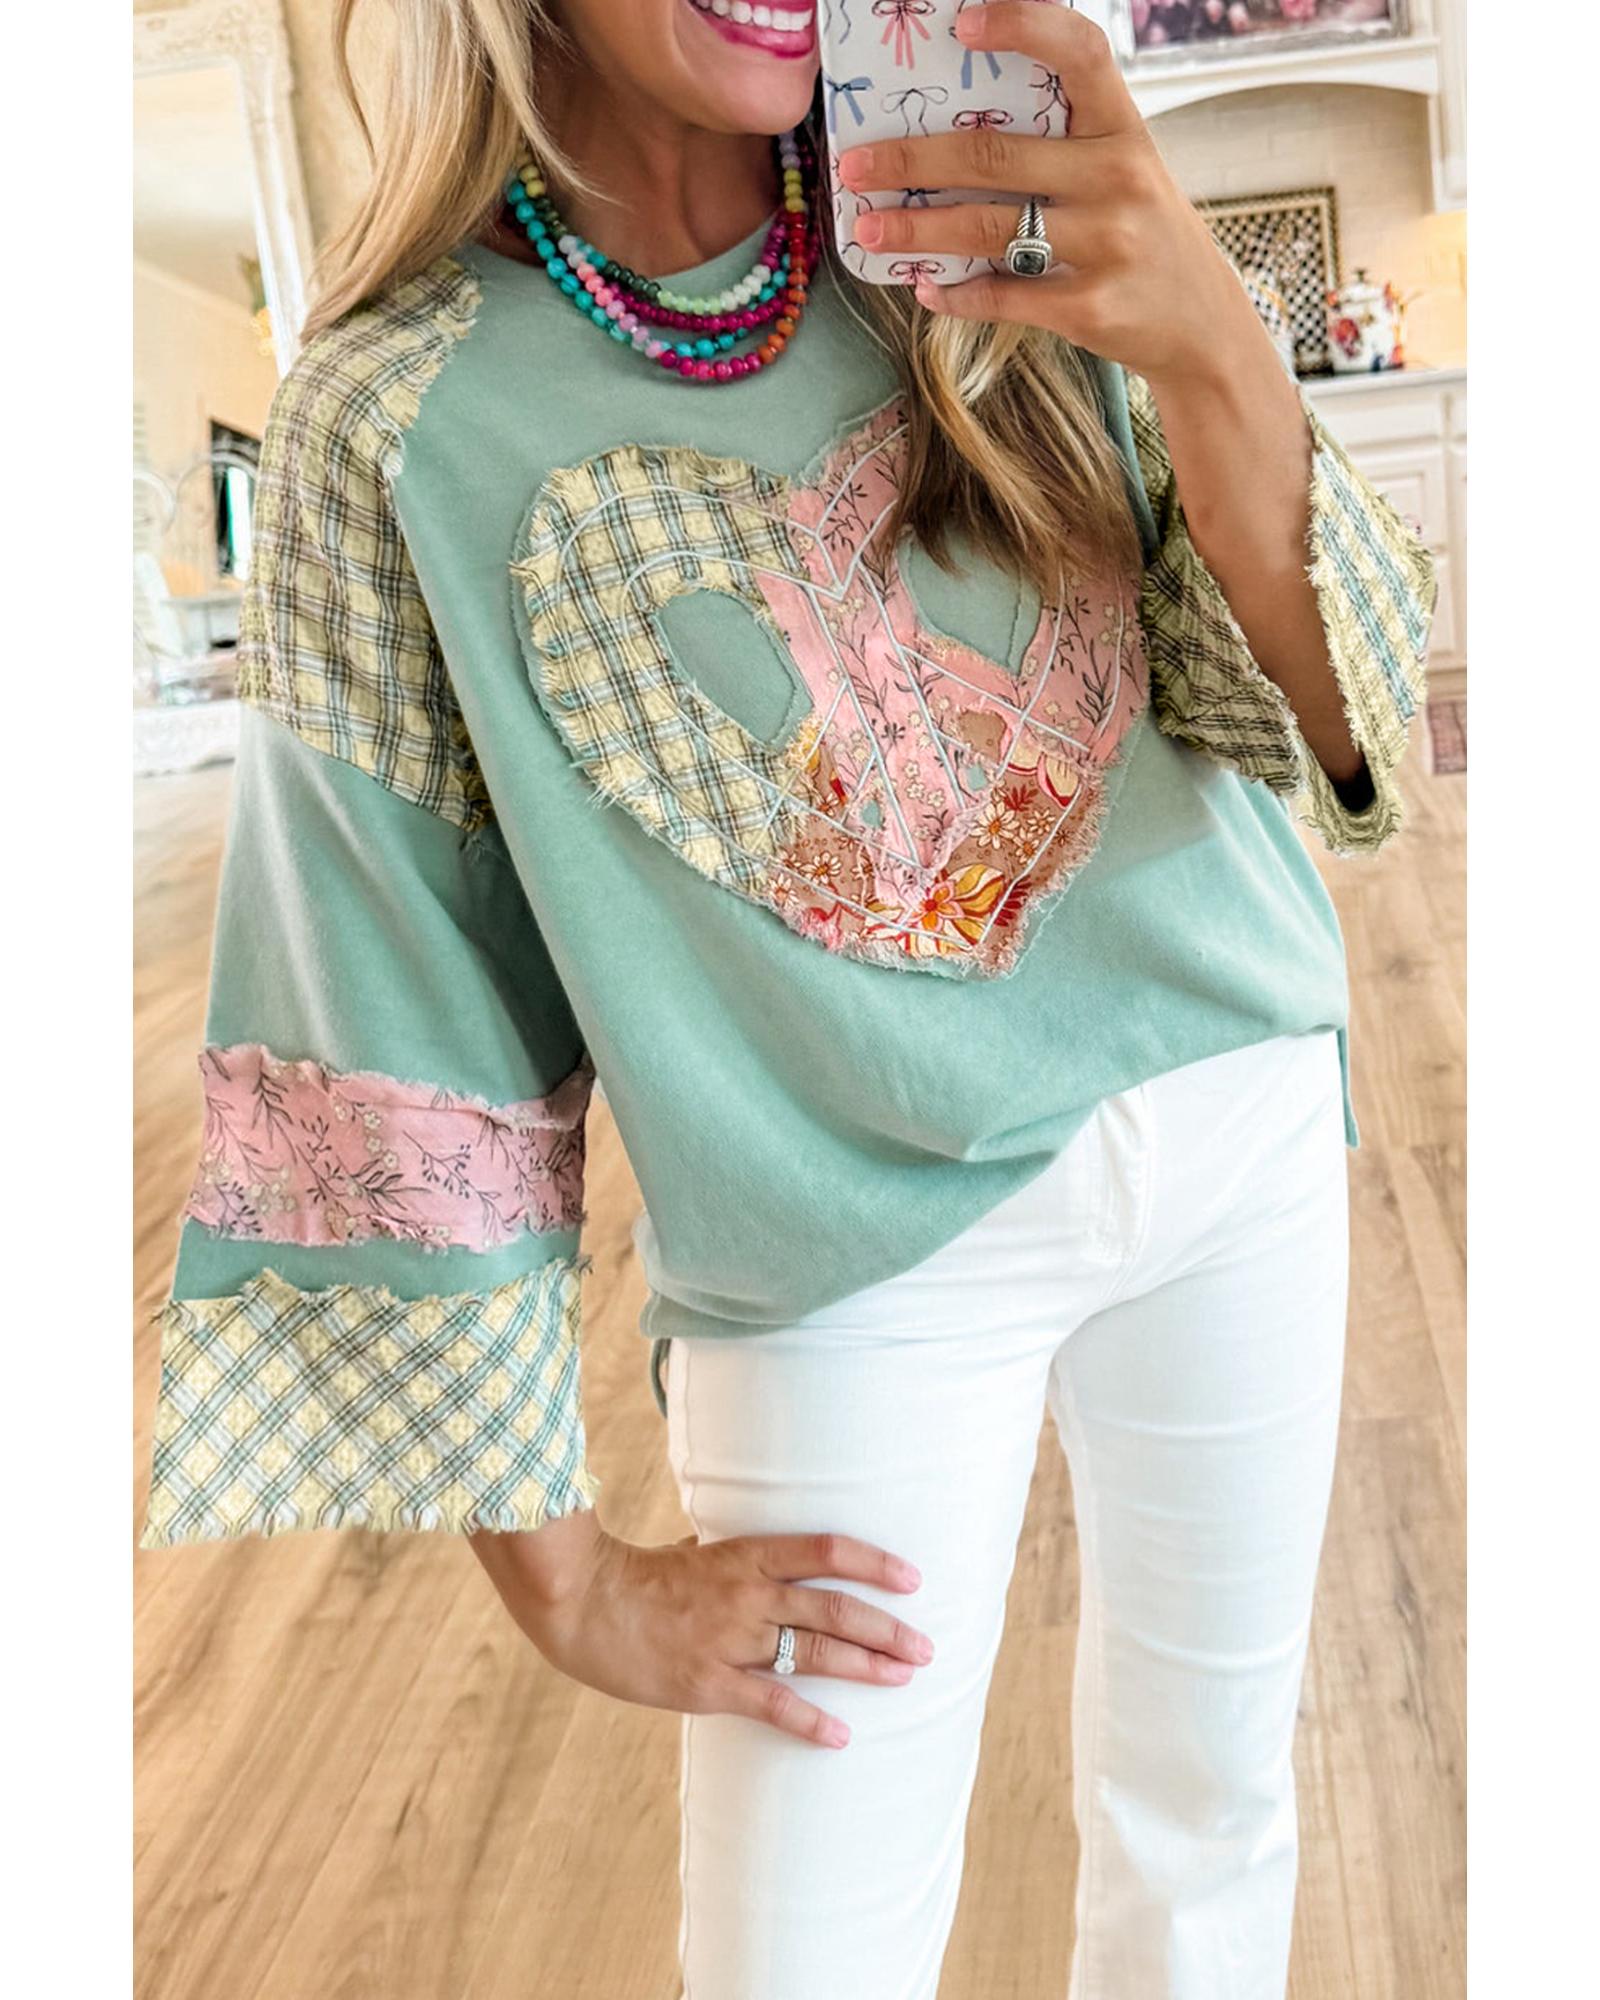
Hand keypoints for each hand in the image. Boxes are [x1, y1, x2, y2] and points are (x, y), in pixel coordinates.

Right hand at [470, 1508, 932, 1749]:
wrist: (583, 1603)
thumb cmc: (636, 1576)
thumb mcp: (692, 1551)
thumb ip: (732, 1556)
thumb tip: (766, 1554)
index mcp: (744, 1554)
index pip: (825, 1550)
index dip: (873, 1562)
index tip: (912, 1578)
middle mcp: (747, 1594)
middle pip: (834, 1607)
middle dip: (887, 1627)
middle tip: (925, 1644)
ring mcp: (731, 1639)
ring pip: (815, 1652)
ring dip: (866, 1667)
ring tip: (904, 1676)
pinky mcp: (710, 1683)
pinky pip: (772, 1704)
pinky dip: (810, 1721)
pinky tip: (841, 1735)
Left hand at [837, 1, 1268, 388]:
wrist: (1202, 326)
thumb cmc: (1143, 234)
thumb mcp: (1124, 170)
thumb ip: (1064, 143)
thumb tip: (955, 128)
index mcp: (1125, 129)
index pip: (1080, 54)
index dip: (1023, 26)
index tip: (963, 21)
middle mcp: (1118, 179)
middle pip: (996, 156)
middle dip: (913, 159)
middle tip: (856, 163)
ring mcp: (1107, 246)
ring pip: (988, 229)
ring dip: (917, 229)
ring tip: (869, 227)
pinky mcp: (1091, 308)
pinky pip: (1005, 296)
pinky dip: (956, 295)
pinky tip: (925, 288)